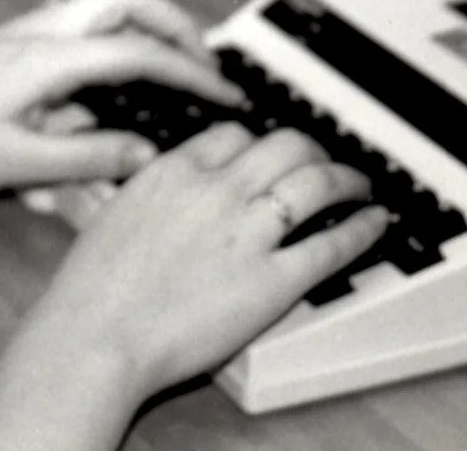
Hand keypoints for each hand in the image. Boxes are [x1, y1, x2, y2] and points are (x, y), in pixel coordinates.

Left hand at [0, 0, 244, 198]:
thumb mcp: (17, 164)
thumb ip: (88, 159)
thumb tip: (146, 153)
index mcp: (47, 56)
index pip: (139, 50)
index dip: (190, 70)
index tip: (226, 94)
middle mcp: (38, 32)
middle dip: (175, 21)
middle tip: (206, 61)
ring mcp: (22, 34)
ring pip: (100, 5)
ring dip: (143, 25)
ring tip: (172, 64)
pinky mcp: (9, 47)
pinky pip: (75, 23)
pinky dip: (110, 35)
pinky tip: (112, 73)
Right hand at [0, 124, 387, 449]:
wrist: (97, 332)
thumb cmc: (91, 287)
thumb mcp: (112, 213)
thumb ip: (149, 195)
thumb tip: (162, 194)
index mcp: (175, 170)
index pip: (233, 134)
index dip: (257, 142)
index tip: (266, 154)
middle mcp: (218, 189)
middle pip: (284, 143)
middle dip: (310, 149)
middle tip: (321, 161)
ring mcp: (250, 232)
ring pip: (317, 181)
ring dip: (348, 178)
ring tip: (360, 184)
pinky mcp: (274, 280)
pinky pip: (332, 244)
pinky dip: (362, 228)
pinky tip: (375, 221)